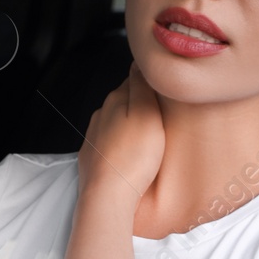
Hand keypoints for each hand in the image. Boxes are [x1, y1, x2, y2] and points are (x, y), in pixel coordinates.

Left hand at [79, 62, 163, 205]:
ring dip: (131, 126)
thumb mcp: (147, 114)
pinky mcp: (93, 158)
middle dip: (141, 104)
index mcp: (115, 100)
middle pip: (125, 101)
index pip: (134, 79)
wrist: (108, 196)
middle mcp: (101, 115)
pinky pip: (111, 144)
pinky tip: (132, 155)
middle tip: (162, 114)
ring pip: (117, 123)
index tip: (165, 89)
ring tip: (150, 137)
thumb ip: (142, 86)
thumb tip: (139, 62)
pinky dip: (122, 145)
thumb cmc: (133, 158)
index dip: (152, 83)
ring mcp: (94, 137)